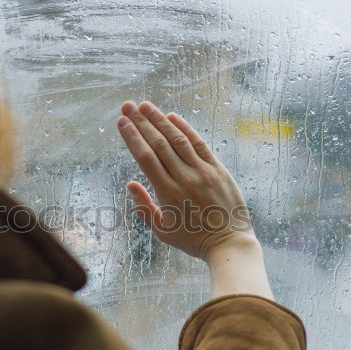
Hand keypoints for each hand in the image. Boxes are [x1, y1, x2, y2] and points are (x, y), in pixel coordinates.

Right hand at [116, 100, 256, 260]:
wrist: (229, 243)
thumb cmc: (193, 240)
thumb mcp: (162, 231)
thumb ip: (144, 207)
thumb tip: (130, 183)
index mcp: (167, 194)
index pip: (145, 158)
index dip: (132, 137)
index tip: (121, 122)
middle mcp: (184, 179)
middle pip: (159, 144)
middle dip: (141, 122)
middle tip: (128, 105)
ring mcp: (203, 172)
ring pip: (178, 140)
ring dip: (160, 120)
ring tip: (145, 105)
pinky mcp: (218, 170)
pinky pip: (199, 145)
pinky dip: (185, 129)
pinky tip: (173, 117)